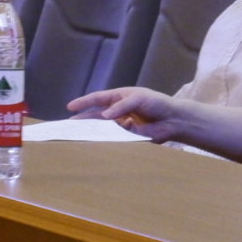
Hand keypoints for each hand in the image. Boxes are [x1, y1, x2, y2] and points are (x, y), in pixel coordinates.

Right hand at [67, 86, 192, 142]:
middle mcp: (117, 111)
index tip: (69, 107)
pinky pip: (114, 139)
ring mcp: (121, 125)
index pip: (97, 99)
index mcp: (118, 98)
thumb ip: (122, 106)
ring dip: (93, 132)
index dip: (83, 102)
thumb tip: (105, 115)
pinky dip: (107, 141)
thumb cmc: (157, 103)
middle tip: (69, 126)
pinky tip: (100, 144)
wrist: (173, 120)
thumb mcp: (138, 98)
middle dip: (83, 120)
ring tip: (79, 137)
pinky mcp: (127, 137)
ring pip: (103, 129)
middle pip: (96, 116)